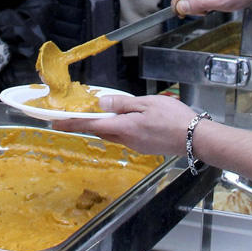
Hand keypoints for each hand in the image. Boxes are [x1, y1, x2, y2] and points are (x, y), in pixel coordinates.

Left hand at [54, 93, 196, 155]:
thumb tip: (102, 104)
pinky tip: (132, 118)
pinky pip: (126, 136)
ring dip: (108, 124)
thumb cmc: (174, 118)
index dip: (72, 124)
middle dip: (90, 123)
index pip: (91, 125)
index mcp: (124, 128)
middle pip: (101, 130)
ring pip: (114, 134)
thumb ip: (122, 104)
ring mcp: (136, 145)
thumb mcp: (146, 103)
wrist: (196, 138)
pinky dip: (122, 127)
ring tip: (110, 111)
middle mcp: (127, 140)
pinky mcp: (145, 147)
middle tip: (80, 114)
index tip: (55, 124)